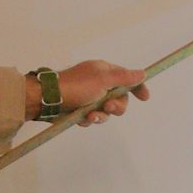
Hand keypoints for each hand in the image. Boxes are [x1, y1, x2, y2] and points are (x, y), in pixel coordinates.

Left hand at [25, 60, 149, 124]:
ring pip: (106, 112)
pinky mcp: (81, 109)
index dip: (137, 87)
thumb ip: (124, 78)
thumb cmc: (76, 86)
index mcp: (104, 71)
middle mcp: (98, 83)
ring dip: (100, 116)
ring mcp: (89, 97)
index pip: (127, 78)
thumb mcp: (103, 79)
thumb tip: (142, 72)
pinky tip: (82, 119)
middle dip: (116, 107)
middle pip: (119, 99)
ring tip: (90, 116)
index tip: (144, 98)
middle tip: (108, 107)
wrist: (48, 99)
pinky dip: (89, 120)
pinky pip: (93, 118)